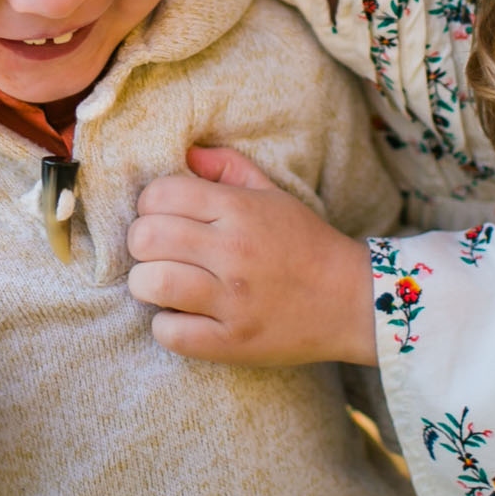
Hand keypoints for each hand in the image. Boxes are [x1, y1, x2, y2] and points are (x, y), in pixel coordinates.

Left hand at [126, 145, 374, 366]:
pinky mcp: (233, 342)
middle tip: (157, 252)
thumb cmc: (305, 243)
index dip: (150, 205)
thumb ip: (229, 167)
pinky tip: (181, 316)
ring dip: (146, 283)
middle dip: (141, 243)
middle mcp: (234, 251)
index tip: (163, 218)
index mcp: (240, 210)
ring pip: (151, 282)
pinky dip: (166, 325)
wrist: (353, 300)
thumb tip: (187, 153)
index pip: (160, 194)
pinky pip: (170, 332)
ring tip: (163, 284)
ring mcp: (233, 300)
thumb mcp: (273, 194)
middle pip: (146, 237)